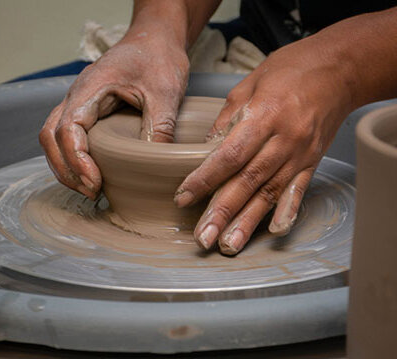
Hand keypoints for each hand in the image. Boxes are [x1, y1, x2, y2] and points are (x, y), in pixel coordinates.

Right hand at [39, 32, 188, 198]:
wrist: (155, 42)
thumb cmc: (158, 59)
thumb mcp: (166, 92)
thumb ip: (160, 126)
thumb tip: (155, 164)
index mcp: (91, 88)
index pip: (68, 128)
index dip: (76, 159)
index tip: (94, 181)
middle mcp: (78, 95)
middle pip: (51, 136)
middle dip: (66, 169)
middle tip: (92, 192)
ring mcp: (81, 102)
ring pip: (54, 137)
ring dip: (66, 166)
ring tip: (89, 189)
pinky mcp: (89, 110)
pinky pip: (69, 135)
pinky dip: (73, 157)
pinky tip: (91, 173)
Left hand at [174, 36, 354, 254]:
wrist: (339, 69)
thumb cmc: (291, 70)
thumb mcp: (248, 84)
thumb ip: (226, 120)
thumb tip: (207, 150)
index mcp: (264, 115)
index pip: (229, 155)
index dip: (204, 179)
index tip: (184, 197)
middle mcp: (283, 140)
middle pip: (247, 182)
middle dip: (222, 212)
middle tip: (202, 237)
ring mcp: (300, 154)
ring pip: (269, 193)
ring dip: (247, 221)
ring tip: (228, 244)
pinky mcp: (311, 161)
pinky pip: (298, 190)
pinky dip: (287, 212)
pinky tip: (274, 231)